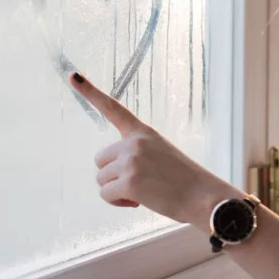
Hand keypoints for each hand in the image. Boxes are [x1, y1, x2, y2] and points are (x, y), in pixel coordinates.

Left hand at [69, 72, 227, 228]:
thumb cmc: (185, 181)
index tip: (73, 76)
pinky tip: (140, 202)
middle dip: (114, 175)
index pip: (114, 108)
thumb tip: (113, 178)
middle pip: (101, 160)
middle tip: (141, 183)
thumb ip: (137, 156)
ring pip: (102, 180)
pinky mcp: (129, 181)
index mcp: (144, 133)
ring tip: (145, 193)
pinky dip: (119, 202)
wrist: (204, 196)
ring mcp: (130, 161)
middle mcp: (134, 142)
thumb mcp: (162, 156)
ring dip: (117, 190)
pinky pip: (106, 195)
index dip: (91, 92)